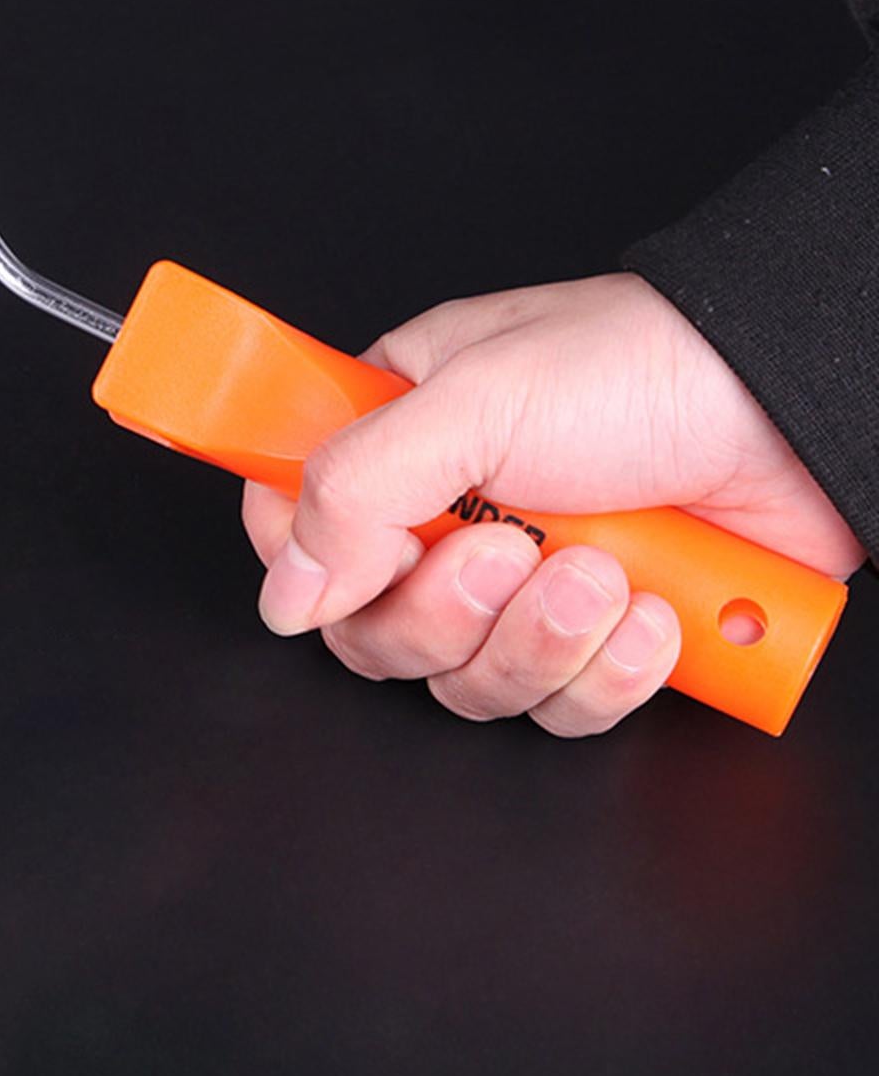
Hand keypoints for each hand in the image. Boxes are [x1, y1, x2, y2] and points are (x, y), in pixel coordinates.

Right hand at [241, 273, 862, 734]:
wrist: (788, 411)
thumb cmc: (636, 366)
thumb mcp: (472, 400)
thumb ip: (354, 487)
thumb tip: (288, 590)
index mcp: (397, 436)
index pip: (294, 523)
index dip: (309, 564)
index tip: (357, 565)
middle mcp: (447, 518)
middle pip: (376, 630)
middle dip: (449, 611)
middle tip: (512, 552)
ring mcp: (521, 585)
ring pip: (467, 684)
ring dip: (540, 641)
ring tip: (604, 573)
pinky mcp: (593, 639)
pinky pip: (558, 709)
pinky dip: (608, 672)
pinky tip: (653, 612)